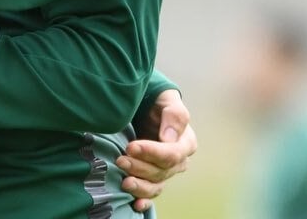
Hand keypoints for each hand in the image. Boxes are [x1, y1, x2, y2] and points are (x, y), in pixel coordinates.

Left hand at [117, 89, 197, 211]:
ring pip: (156, 184)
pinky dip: (144, 200)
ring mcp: (166, 171)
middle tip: (120, 160)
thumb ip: (173, 115)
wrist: (148, 106)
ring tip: (124, 182)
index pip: (172, 154)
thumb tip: (169, 138)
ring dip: (140, 185)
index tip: (131, 146)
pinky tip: (135, 205)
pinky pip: (152, 193)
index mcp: (186, 142)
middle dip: (140, 167)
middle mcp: (179, 160)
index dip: (152, 152)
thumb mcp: (168, 100)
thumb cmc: (159, 101)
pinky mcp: (154, 177)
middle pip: (161, 171)